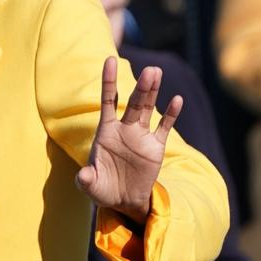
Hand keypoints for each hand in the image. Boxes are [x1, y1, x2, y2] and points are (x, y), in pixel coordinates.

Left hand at [76, 56, 180, 222]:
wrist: (123, 200)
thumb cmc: (103, 189)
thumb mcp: (91, 186)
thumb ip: (86, 179)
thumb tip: (83, 175)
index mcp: (106, 131)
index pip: (108, 100)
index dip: (109, 81)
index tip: (110, 60)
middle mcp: (124, 128)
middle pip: (134, 103)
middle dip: (141, 87)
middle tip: (150, 70)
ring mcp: (141, 136)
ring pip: (148, 109)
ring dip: (153, 92)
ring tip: (157, 73)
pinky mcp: (155, 147)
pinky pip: (165, 128)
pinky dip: (171, 115)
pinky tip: (177, 100)